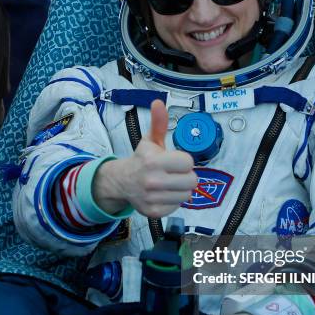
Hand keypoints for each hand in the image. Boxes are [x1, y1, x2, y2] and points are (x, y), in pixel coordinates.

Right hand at [93, 99, 197, 217]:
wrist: (122, 182)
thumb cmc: (142, 159)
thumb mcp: (150, 140)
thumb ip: (159, 123)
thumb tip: (159, 101)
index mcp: (154, 161)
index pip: (188, 163)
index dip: (184, 161)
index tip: (174, 161)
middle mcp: (152, 181)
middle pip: (192, 181)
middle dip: (186, 176)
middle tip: (174, 173)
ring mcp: (152, 199)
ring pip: (187, 195)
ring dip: (181, 189)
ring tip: (169, 183)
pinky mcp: (153, 213)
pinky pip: (177, 207)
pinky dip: (173, 201)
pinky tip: (163, 194)